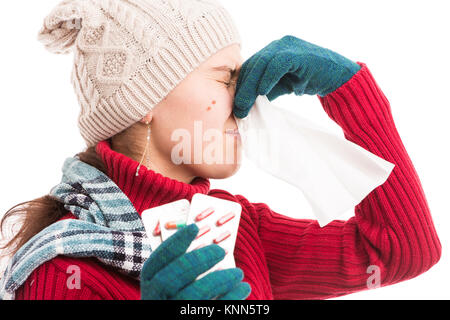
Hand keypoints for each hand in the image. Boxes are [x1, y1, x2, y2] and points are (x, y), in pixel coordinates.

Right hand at [140, 224, 250, 299]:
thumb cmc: (182, 303)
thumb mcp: (173, 290)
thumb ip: (183, 271)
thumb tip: (210, 249)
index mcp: (149, 288)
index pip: (155, 262)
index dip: (174, 243)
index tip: (194, 227)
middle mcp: (157, 301)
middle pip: (171, 278)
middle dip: (198, 259)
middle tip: (220, 250)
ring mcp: (174, 313)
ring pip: (195, 294)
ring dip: (221, 278)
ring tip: (238, 273)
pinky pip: (215, 310)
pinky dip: (233, 297)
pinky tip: (243, 288)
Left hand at [233, 35, 360, 117]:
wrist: (338, 78)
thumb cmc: (311, 80)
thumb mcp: (283, 86)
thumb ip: (267, 89)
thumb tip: (247, 103)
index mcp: (272, 51)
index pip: (250, 67)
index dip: (241, 86)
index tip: (237, 105)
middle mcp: (278, 46)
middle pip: (253, 65)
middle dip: (243, 89)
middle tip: (239, 109)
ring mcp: (288, 47)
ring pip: (261, 64)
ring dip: (251, 87)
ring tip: (247, 105)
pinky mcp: (298, 53)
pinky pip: (277, 64)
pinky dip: (268, 78)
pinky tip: (263, 92)